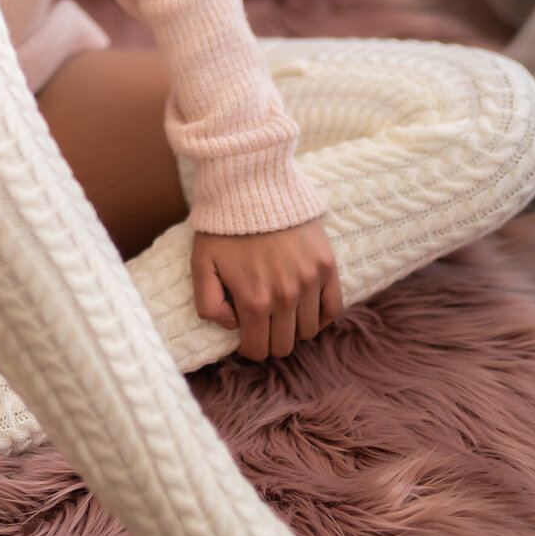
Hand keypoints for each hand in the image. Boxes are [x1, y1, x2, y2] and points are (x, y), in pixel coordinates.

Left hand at [190, 216, 342, 360]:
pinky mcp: (327, 265)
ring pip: (309, 331)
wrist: (252, 185)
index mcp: (253, 300)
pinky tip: (306, 305)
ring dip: (294, 327)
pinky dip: (320, 315)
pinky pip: (333, 308)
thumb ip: (208, 303)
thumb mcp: (201, 264)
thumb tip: (231, 326)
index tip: (245, 331)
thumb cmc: (223, 226)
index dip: (249, 345)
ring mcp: (309, 281)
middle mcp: (285, 296)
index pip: (258, 349)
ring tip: (281, 309)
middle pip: (285, 345)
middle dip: (270, 339)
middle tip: (262, 320)